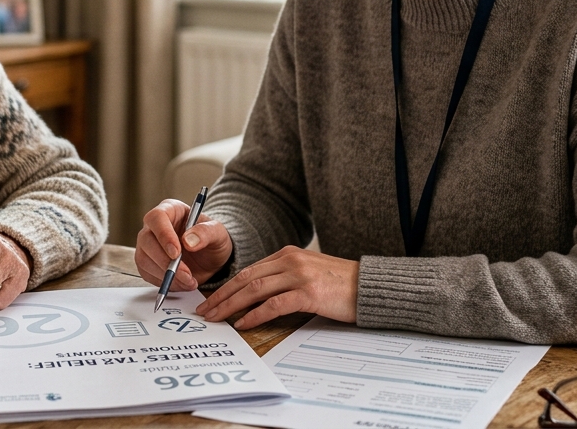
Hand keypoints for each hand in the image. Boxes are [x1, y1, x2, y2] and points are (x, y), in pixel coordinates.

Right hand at [135, 199, 232, 291]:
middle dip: (165, 261)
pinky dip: (164, 282)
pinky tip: (181, 283)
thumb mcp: (218, 233)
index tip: (176, 252)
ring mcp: (147, 244)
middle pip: (146, 240)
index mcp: (170, 210)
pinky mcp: (147, 262)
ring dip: (166, 275)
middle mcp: (154, 226)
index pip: (157, 217)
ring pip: (144, 259)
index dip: (164, 235)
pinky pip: (147, 273)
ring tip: (189, 281)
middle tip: (186, 274)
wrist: (210, 259)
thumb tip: (188, 241)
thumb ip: (206, 232)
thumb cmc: (212, 240)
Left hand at [195, 246, 358, 328]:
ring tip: (216, 318)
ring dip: (231, 305)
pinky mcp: (309, 293)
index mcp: (287, 254)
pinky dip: (255, 314)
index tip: (211, 300)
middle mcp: (290, 260)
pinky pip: (274, 304)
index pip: (248, 270)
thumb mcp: (308, 272)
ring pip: (254, 289)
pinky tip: (243, 323)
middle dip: (221, 296)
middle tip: (204, 311)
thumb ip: (285, 277)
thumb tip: (257, 295)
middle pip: (245, 278)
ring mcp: (299, 275)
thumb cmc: (341, 284)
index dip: (226, 286)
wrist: (372, 286)